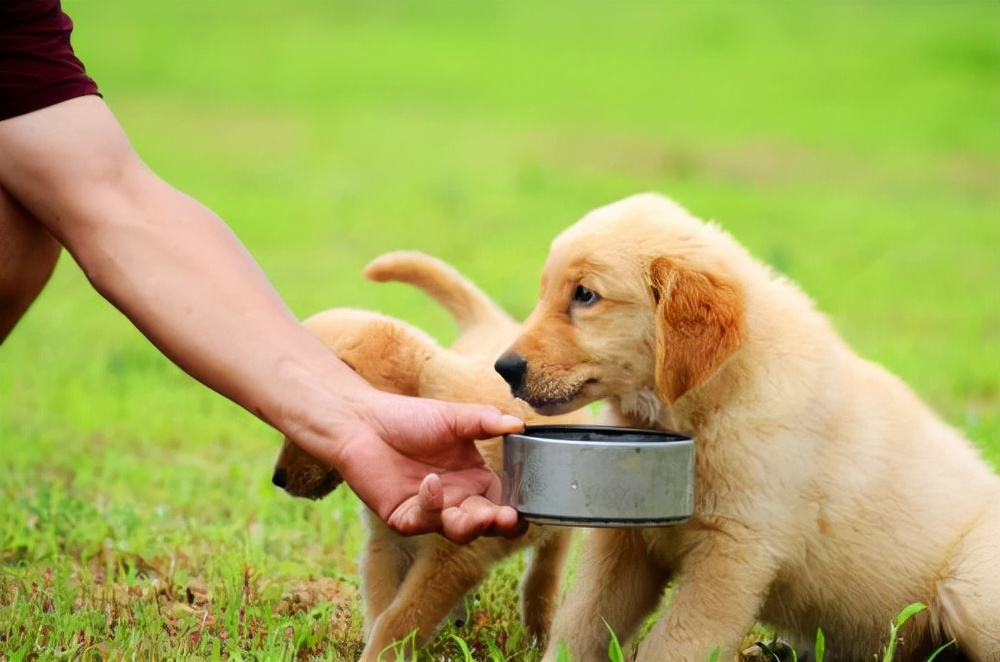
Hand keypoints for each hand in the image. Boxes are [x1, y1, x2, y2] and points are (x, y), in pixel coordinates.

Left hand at [318, 389, 526, 541]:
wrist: (362, 422)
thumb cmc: (409, 419)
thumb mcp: (453, 417)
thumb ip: (485, 422)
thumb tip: (518, 423)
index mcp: (475, 479)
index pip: (504, 501)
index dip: (516, 507)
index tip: (523, 506)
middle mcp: (458, 499)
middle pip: (486, 524)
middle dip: (498, 524)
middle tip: (505, 517)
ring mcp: (432, 511)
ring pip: (460, 532)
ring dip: (471, 525)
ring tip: (480, 514)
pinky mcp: (405, 518)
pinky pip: (424, 521)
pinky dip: (431, 506)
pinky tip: (430, 483)